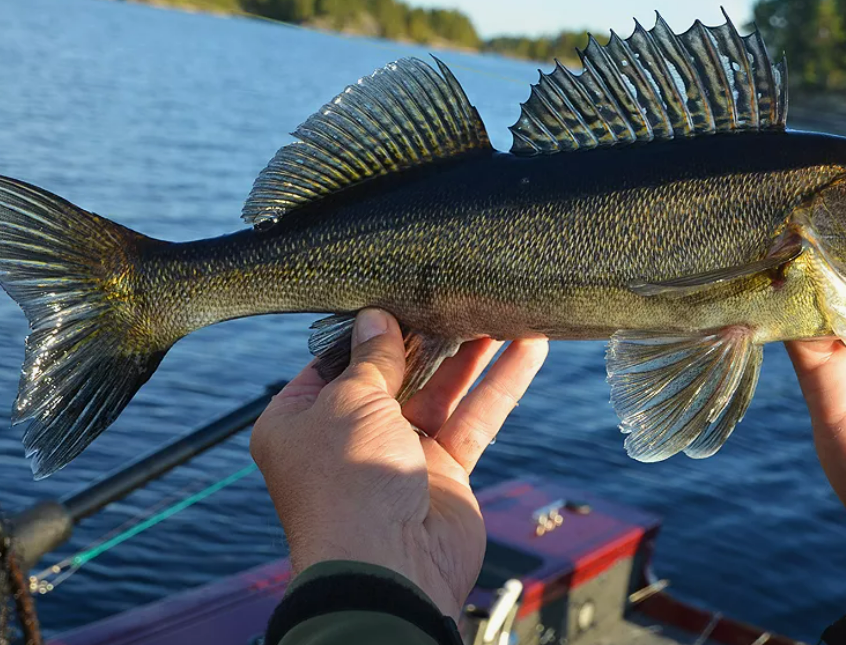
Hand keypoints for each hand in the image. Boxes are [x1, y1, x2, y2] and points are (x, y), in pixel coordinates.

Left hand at [251, 309, 547, 617]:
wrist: (388, 567)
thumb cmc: (347, 484)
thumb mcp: (348, 402)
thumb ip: (372, 357)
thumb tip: (377, 317)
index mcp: (302, 420)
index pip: (333, 362)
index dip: (366, 329)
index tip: (397, 291)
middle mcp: (349, 436)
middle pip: (394, 373)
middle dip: (426, 335)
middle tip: (455, 293)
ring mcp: (399, 454)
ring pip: (442, 391)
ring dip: (472, 353)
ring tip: (501, 308)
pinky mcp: (445, 470)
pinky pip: (475, 418)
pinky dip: (501, 384)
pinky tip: (529, 347)